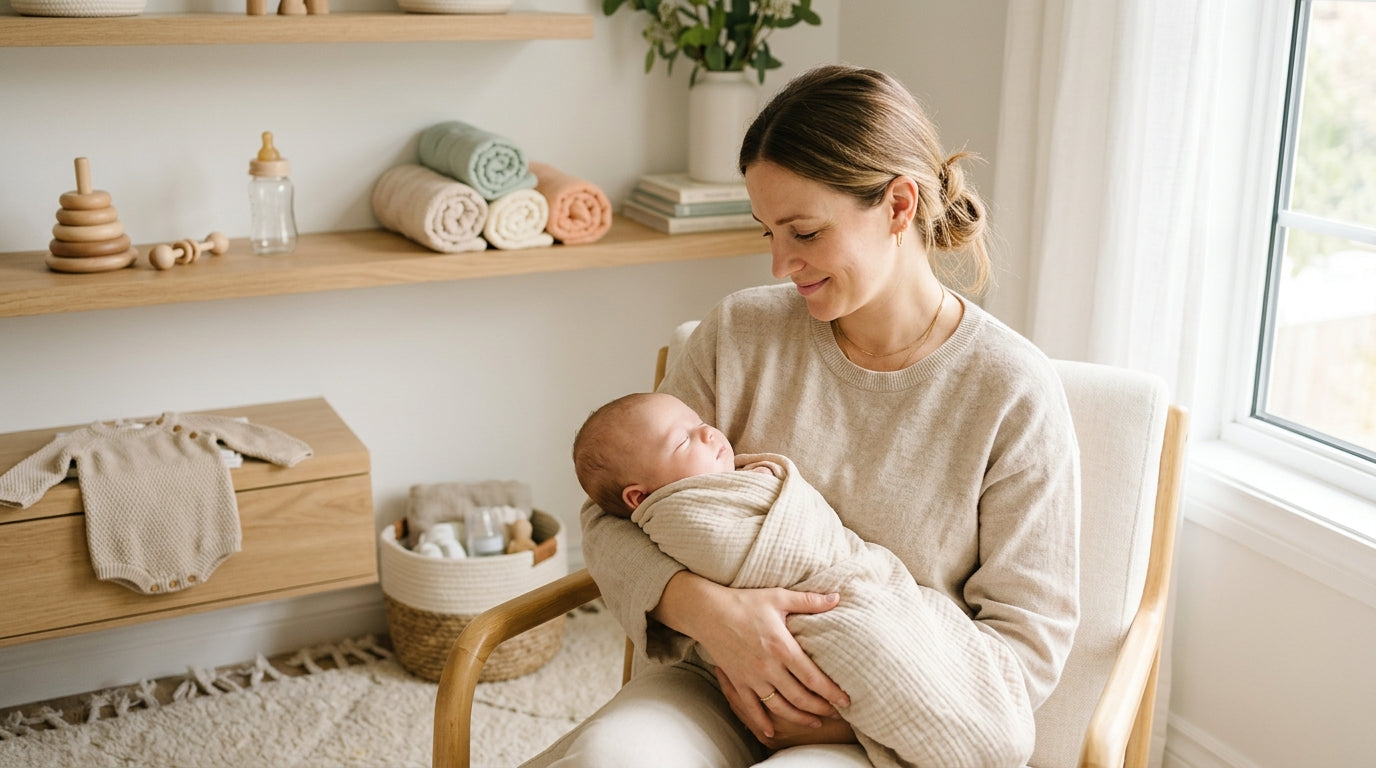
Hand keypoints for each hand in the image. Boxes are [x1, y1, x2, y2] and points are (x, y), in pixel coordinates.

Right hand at [652, 572, 850, 737]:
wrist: (708, 611)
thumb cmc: (745, 601)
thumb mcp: (779, 597)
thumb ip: (809, 601)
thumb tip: (836, 597)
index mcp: (782, 648)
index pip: (813, 678)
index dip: (831, 692)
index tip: (846, 700)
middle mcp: (768, 668)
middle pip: (800, 698)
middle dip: (821, 708)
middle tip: (836, 713)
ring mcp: (751, 677)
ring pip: (779, 707)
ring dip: (799, 718)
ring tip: (814, 722)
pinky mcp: (737, 681)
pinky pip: (751, 707)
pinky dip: (761, 721)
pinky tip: (771, 731)